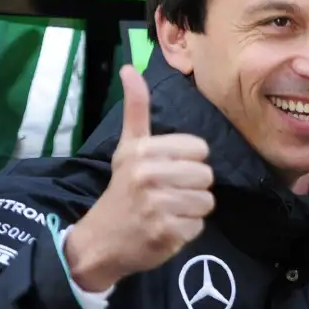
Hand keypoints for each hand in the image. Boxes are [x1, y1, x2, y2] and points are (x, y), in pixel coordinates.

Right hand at [64, 66, 214, 292]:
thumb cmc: (122, 190)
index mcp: (143, 150)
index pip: (199, 149)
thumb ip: (135, 109)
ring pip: (207, 200)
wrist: (101, 240)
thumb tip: (129, 68)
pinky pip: (200, 225)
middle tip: (167, 194)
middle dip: (192, 187)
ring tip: (168, 210)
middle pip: (206, 175)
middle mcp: (149, 174)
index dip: (189, 162)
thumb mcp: (127, 147)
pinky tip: (166, 228)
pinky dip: (187, 229)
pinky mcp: (166, 232)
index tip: (168, 171)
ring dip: (192, 209)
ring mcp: (157, 205)